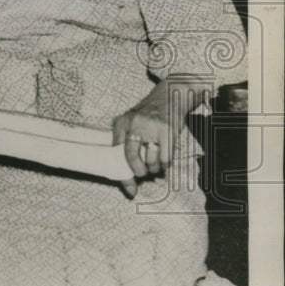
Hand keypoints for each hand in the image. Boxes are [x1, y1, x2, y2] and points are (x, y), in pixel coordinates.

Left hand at [112, 82, 186, 197]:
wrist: (169, 96)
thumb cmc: (148, 114)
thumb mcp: (131, 121)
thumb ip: (125, 141)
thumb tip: (129, 169)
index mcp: (121, 122)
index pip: (116, 152)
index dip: (122, 174)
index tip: (130, 189)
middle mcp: (134, 124)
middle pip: (132, 158)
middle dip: (138, 172)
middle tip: (143, 174)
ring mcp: (151, 128)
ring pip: (151, 161)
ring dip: (154, 169)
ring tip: (156, 166)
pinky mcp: (167, 131)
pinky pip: (166, 158)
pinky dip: (165, 165)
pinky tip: (165, 162)